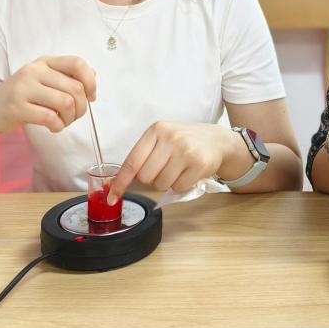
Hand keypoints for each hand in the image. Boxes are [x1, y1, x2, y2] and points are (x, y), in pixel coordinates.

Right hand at [0, 55, 95, 135]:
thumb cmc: (22, 96)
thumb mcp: (43, 80)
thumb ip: (67, 76)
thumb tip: (93, 75)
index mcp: (44, 62)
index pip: (77, 63)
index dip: (91, 81)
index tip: (91, 96)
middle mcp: (34, 71)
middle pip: (75, 88)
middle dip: (82, 107)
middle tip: (74, 115)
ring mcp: (23, 88)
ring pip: (65, 103)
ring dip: (70, 118)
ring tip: (63, 121)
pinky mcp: (16, 107)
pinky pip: (50, 118)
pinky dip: (58, 126)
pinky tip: (53, 126)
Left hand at [108, 122, 233, 201]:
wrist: (216, 140)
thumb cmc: (185, 142)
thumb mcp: (162, 139)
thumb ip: (143, 156)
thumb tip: (118, 184)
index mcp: (156, 130)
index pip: (132, 161)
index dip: (121, 182)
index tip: (112, 197)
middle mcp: (170, 138)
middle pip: (145, 177)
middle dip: (152, 179)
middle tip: (164, 169)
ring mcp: (185, 150)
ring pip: (161, 184)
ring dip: (167, 183)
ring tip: (178, 170)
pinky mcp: (199, 164)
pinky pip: (178, 187)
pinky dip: (181, 185)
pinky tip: (188, 173)